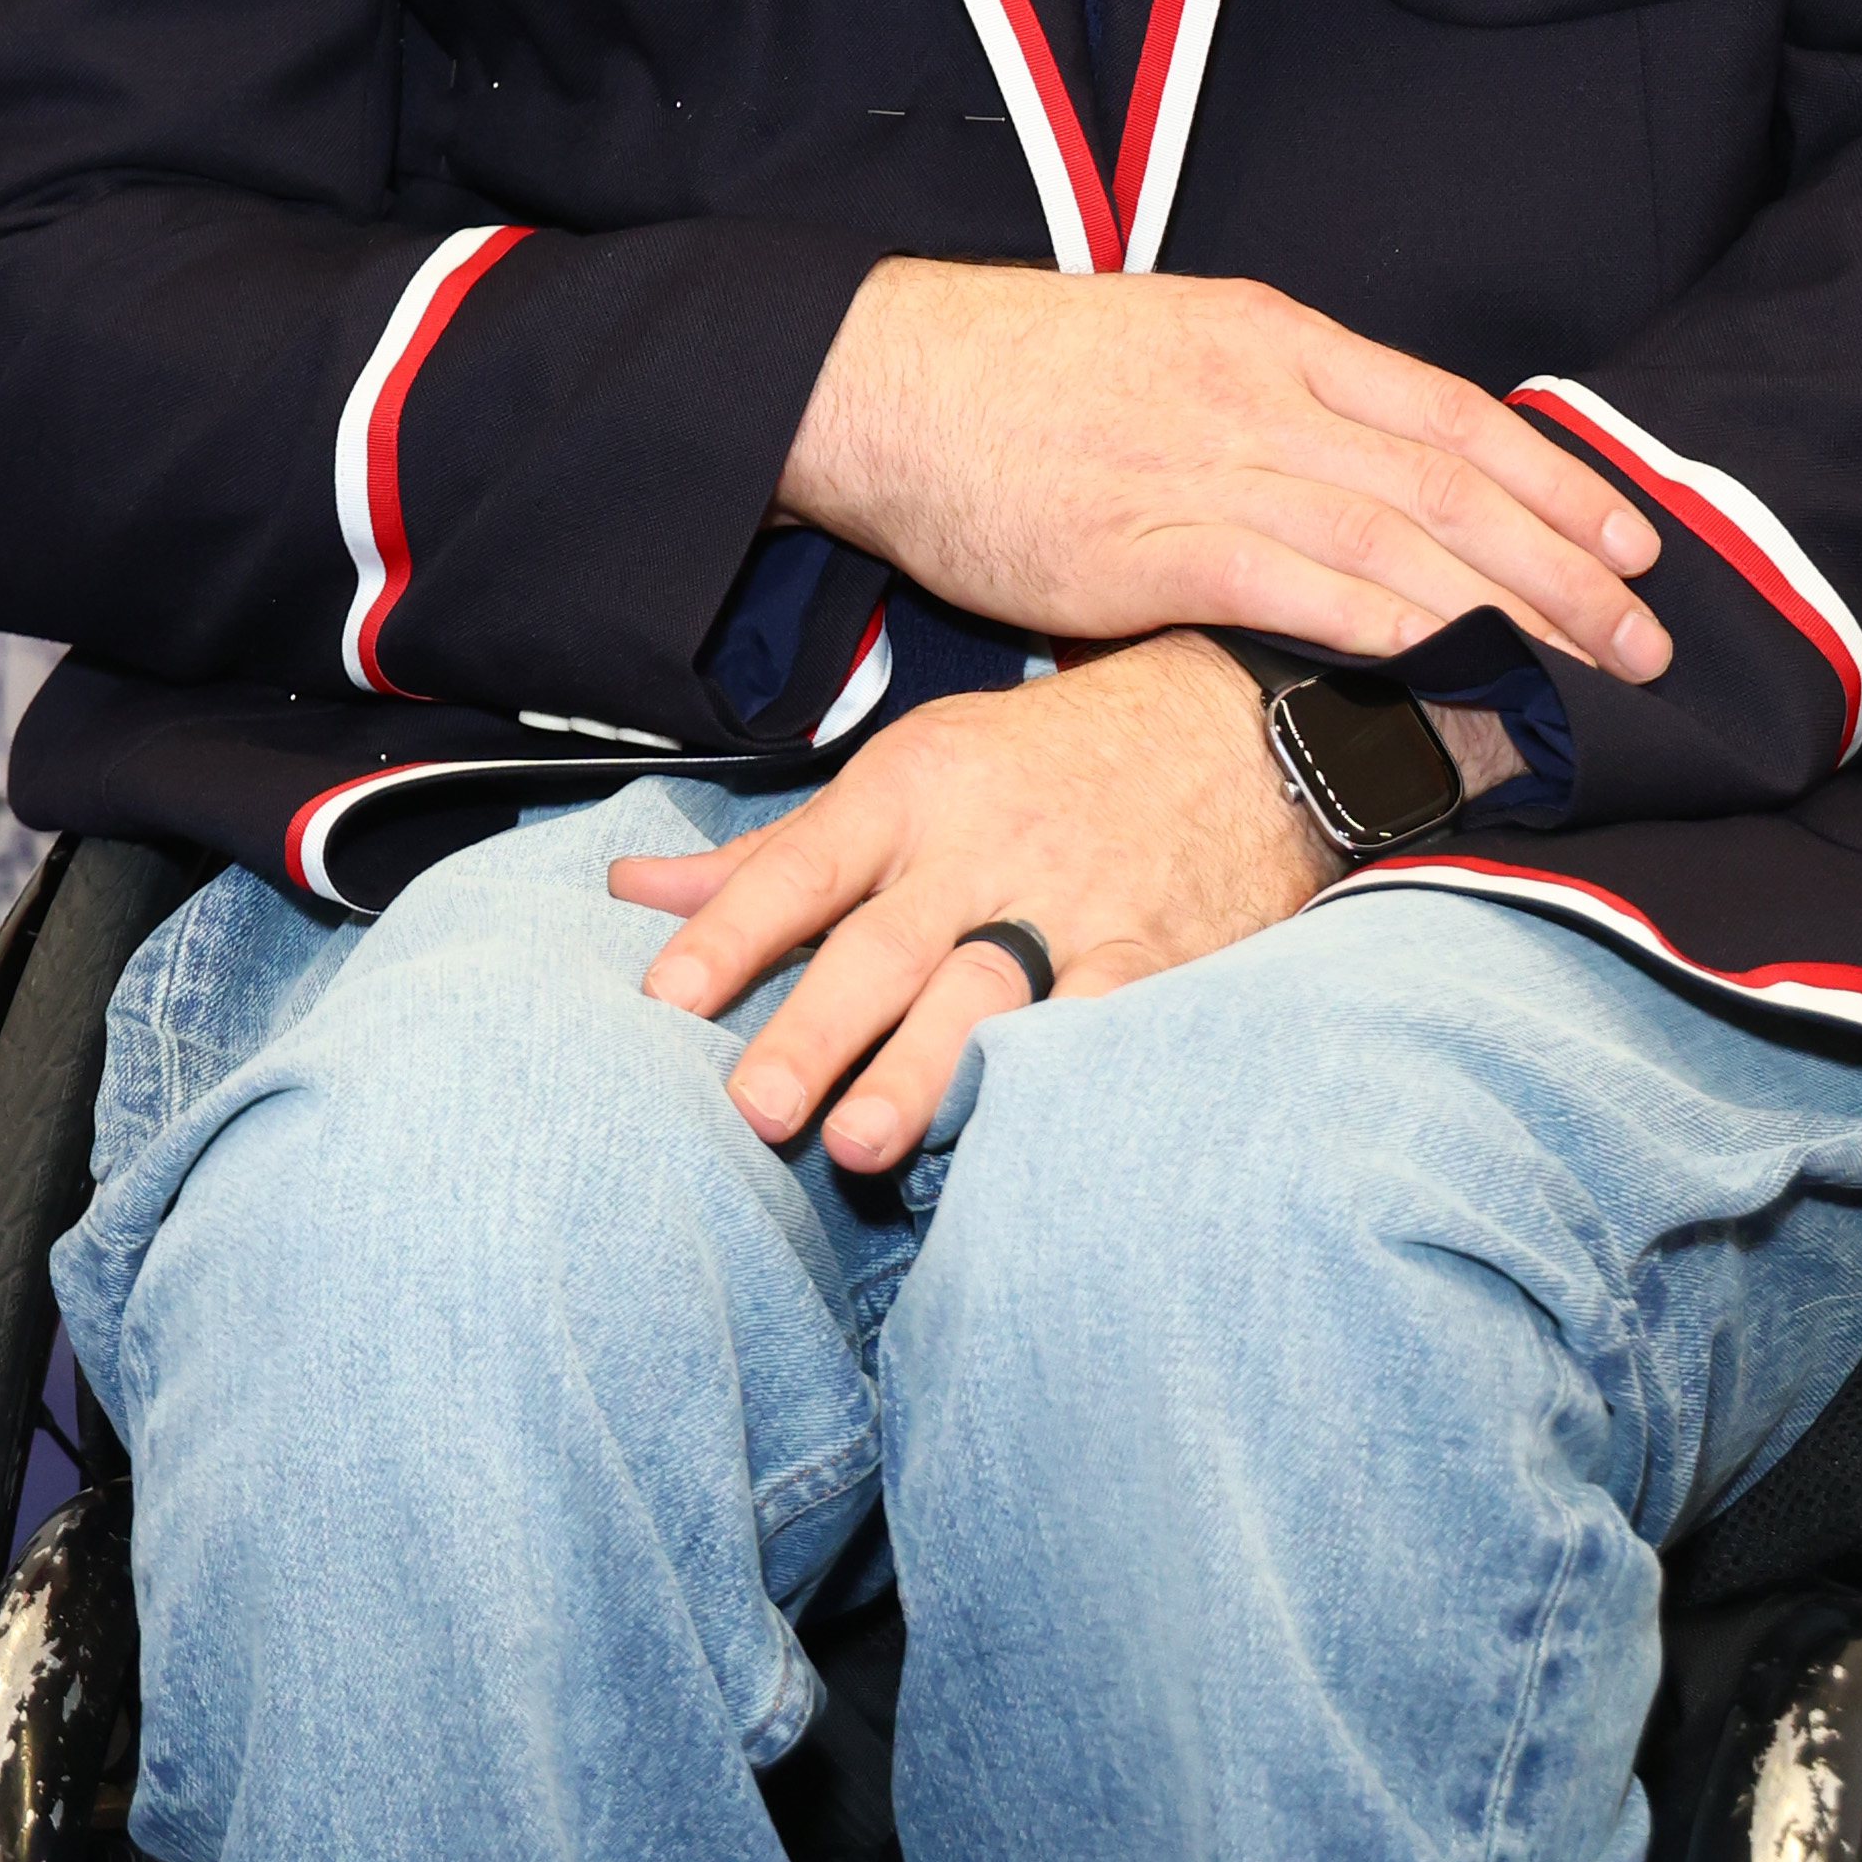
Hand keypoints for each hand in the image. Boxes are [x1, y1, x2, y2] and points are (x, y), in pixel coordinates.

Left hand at [612, 640, 1326, 1170]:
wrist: (1227, 719)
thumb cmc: (1042, 759)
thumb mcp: (911, 771)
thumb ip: (776, 851)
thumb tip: (633, 892)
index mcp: (910, 789)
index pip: (801, 866)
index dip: (731, 933)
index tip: (663, 1001)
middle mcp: (981, 844)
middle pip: (881, 945)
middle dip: (814, 1027)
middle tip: (752, 1108)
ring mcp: (1070, 903)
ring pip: (982, 991)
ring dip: (920, 1070)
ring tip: (861, 1143)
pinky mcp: (1152, 956)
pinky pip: (1099, 1023)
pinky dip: (1055, 1076)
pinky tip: (1012, 1136)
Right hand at [776, 259, 1668, 684]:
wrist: (885, 379)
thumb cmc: (1019, 376)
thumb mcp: (1168, 347)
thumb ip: (1270, 401)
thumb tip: (1367, 471)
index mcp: (1268, 334)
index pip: (1448, 409)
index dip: (1552, 477)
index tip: (1632, 535)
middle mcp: (1256, 392)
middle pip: (1448, 481)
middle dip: (1565, 563)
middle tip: (1650, 632)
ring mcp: (1204, 468)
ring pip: (1396, 541)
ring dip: (1507, 612)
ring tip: (1586, 675)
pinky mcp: (1146, 549)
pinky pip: (1298, 594)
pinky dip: (1390, 635)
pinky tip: (1454, 672)